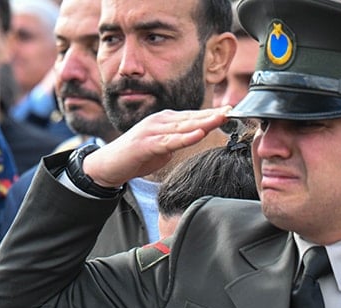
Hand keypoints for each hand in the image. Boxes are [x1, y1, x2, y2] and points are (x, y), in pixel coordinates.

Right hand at [82, 107, 230, 186]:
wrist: (107, 166)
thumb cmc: (134, 157)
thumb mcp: (161, 146)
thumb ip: (176, 141)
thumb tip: (191, 138)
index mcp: (164, 121)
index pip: (192, 116)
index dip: (211, 113)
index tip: (231, 110)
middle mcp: (159, 121)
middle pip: (191, 117)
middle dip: (213, 113)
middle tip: (233, 109)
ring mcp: (151, 131)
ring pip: (182, 126)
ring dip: (203, 121)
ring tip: (222, 117)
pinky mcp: (145, 144)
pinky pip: (169, 141)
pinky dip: (185, 137)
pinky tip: (199, 134)